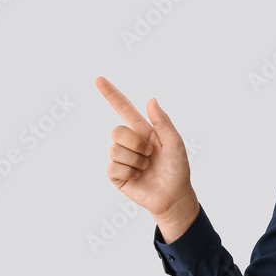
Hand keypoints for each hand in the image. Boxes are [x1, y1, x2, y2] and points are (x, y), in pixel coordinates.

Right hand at [95, 76, 198, 239]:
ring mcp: (121, 158)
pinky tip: (138, 177)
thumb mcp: (175, 143)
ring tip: (146, 168)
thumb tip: (151, 100)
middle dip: (135, 143)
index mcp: (143, 130)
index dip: (111, 94)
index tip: (98, 79)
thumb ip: (163, 122)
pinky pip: (113, 167)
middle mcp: (130, 142)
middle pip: (117, 130)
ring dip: (135, 160)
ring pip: (115, 149)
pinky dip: (129, 172)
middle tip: (150, 155)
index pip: (124, 108)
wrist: (174, 196)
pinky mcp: (116, 175)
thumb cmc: (177, 169)